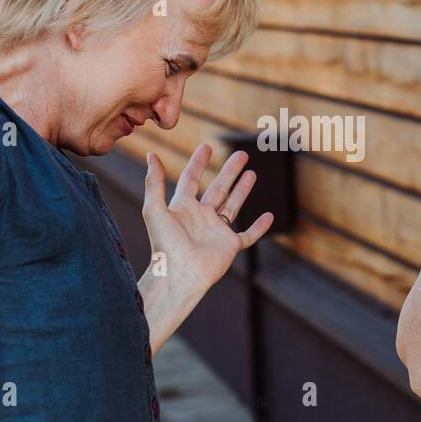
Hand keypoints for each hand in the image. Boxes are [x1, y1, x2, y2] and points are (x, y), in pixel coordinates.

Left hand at [143, 145, 273, 301]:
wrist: (179, 274)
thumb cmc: (164, 244)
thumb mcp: (154, 209)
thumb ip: (153, 182)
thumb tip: (152, 155)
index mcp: (183, 208)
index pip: (191, 179)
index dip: (198, 163)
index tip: (207, 147)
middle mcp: (201, 217)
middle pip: (218, 188)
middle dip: (229, 171)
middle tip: (241, 154)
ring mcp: (216, 231)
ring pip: (233, 206)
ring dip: (242, 190)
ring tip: (252, 173)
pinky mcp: (230, 246)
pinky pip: (248, 235)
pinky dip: (259, 227)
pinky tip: (269, 216)